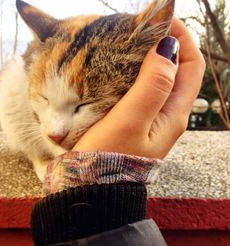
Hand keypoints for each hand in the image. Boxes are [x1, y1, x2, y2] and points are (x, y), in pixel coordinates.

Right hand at [73, 18, 205, 158]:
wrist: (91, 187)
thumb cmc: (108, 157)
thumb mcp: (132, 120)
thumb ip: (153, 85)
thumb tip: (168, 47)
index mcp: (174, 114)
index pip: (191, 65)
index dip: (182, 38)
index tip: (159, 20)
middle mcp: (167, 115)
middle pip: (177, 70)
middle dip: (165, 44)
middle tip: (140, 29)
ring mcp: (150, 118)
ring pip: (159, 78)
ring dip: (148, 57)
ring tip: (128, 43)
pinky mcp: (134, 121)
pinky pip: (142, 90)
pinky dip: (135, 73)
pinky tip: (117, 68)